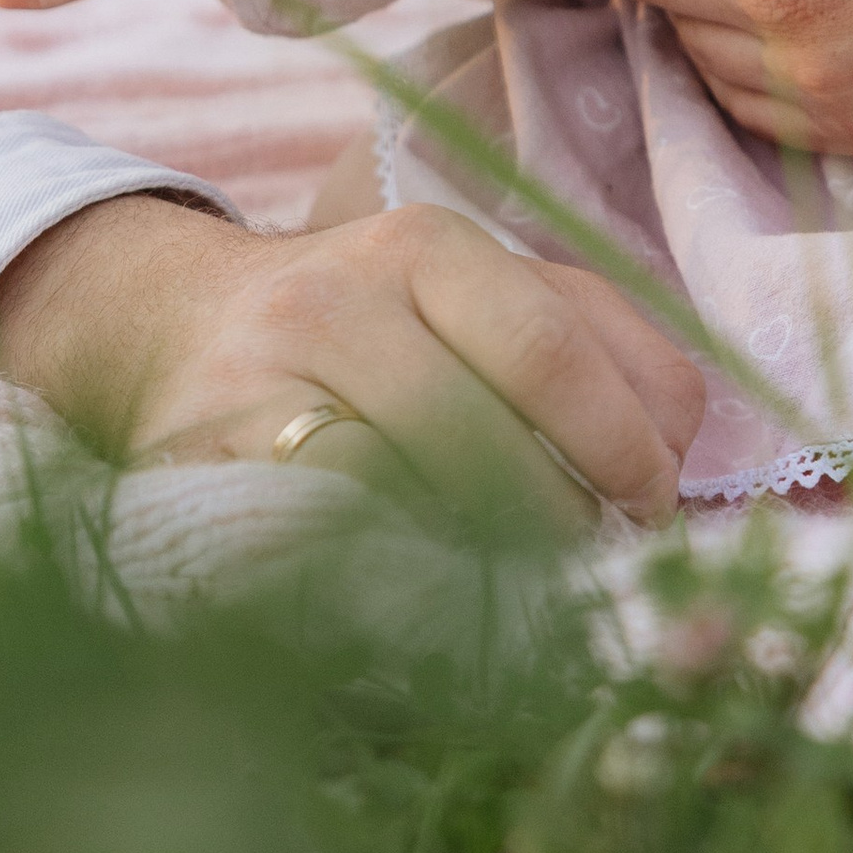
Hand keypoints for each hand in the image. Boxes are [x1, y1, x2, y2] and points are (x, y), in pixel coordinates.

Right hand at [0, 192, 706, 530]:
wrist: (178, 332)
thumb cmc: (368, 334)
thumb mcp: (475, 301)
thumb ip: (589, 348)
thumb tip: (673, 457)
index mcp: (427, 244)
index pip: (555, 346)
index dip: (622, 445)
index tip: (651, 513)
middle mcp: (339, 292)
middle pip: (483, 427)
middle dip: (560, 520)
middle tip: (594, 573)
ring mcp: (261, 375)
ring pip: (402, 490)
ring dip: (487, 566)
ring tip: (527, 600)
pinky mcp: (200, 459)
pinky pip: (322, 538)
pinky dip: (392, 583)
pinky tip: (428, 608)